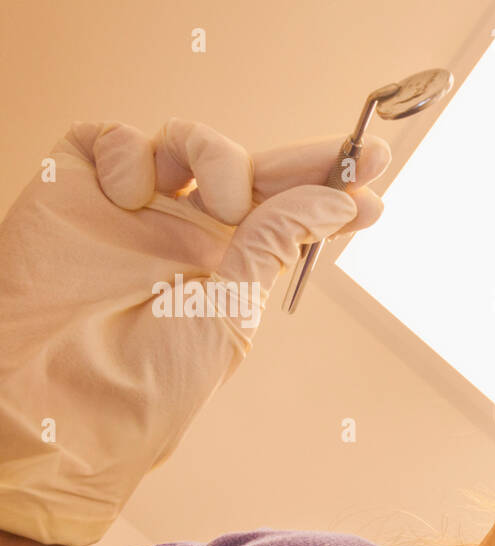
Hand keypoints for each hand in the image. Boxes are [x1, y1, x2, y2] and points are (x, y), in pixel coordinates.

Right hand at [0, 119, 390, 545]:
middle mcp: (184, 232)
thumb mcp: (230, 310)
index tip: (381, 169)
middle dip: (309, 160)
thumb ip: (275, 242)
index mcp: (228, 267)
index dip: (330, 189)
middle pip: (253, 171)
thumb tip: (339, 200)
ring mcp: (132, 208)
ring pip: (191, 141)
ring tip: (222, 204)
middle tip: (358, 154)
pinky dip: (133, 153)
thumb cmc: (146, 380)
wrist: (58, 402)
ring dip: (220, 157)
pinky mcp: (77, 188)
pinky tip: (132, 196)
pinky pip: (115, 139)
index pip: (287, 214)